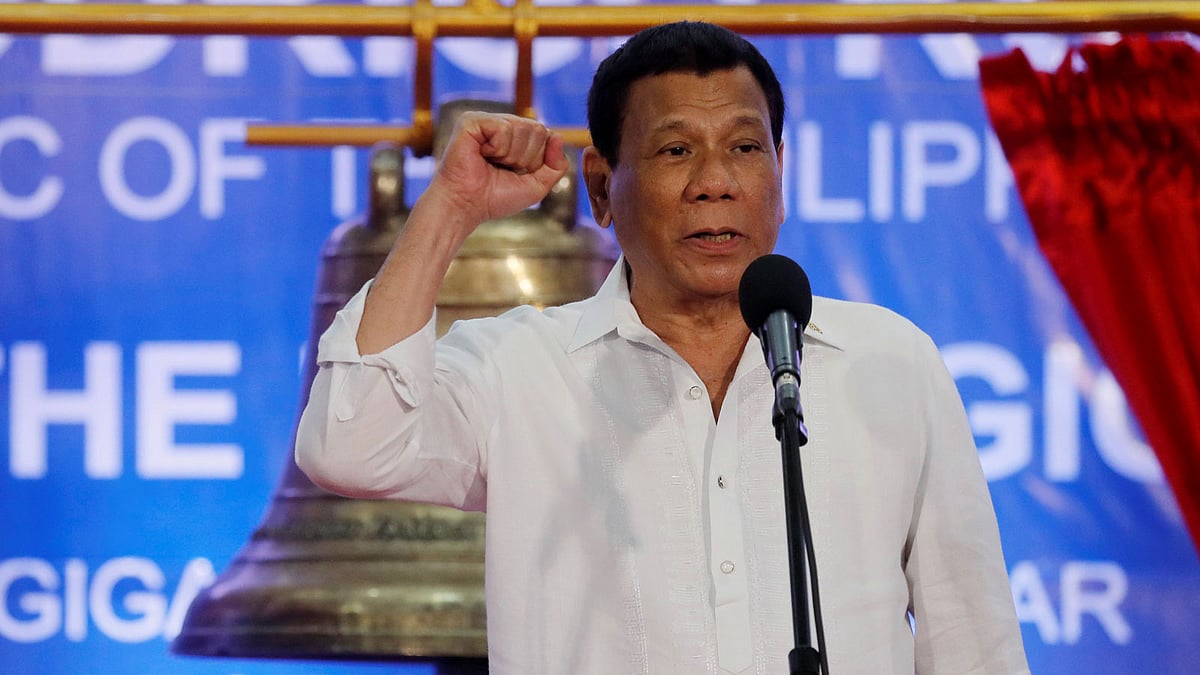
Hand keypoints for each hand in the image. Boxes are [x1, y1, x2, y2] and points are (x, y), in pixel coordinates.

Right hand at [425, 111, 569, 230]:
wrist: (466, 206)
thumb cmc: (495, 198)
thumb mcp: (536, 186)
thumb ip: (555, 166)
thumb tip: (558, 136)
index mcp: (517, 137)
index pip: (546, 135)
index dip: (535, 161)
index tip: (515, 173)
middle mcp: (503, 125)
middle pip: (537, 129)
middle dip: (524, 157)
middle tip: (501, 168)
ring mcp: (488, 121)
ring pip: (522, 127)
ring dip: (509, 155)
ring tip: (490, 162)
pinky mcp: (472, 120)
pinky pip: (503, 128)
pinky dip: (497, 149)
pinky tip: (481, 154)